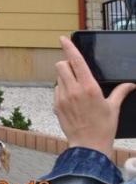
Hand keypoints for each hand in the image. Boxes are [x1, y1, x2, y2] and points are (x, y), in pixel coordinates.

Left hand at [54, 35, 135, 158]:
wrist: (88, 145)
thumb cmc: (103, 127)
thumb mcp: (113, 107)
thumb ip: (120, 92)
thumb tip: (131, 84)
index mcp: (89, 87)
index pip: (76, 61)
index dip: (69, 47)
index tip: (63, 38)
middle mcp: (74, 90)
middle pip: (61, 65)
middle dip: (66, 64)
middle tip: (75, 72)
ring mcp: (62, 97)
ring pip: (58, 77)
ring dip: (65, 78)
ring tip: (77, 91)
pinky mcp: (56, 105)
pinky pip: (56, 90)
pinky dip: (62, 90)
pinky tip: (72, 101)